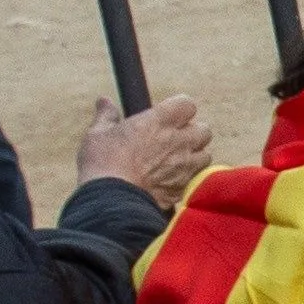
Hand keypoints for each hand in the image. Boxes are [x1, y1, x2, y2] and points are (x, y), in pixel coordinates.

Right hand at [78, 93, 216, 205]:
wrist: (110, 201)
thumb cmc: (102, 164)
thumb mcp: (98, 134)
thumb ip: (106, 116)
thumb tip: (104, 102)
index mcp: (159, 121)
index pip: (187, 104)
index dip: (179, 109)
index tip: (168, 116)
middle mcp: (178, 142)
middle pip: (204, 130)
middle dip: (192, 133)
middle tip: (174, 139)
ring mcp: (184, 167)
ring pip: (205, 156)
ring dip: (194, 156)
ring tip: (176, 161)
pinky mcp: (183, 188)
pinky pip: (195, 180)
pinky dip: (187, 179)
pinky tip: (170, 180)